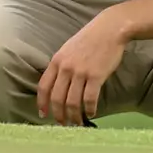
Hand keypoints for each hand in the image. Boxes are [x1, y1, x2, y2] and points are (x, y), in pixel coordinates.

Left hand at [38, 10, 127, 125]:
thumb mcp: (68, 49)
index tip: (44, 114)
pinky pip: (89, 99)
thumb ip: (61, 65)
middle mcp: (66, 68)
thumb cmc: (90, 38)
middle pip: (57, 98)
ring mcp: (81, 72)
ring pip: (72, 102)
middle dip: (59, 114)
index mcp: (56, 61)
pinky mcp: (96, 76)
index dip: (42, 103)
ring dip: (74, 116)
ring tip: (78, 122)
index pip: (44, 87)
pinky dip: (89, 109)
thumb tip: (58, 85)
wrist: (110, 29)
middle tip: (63, 123)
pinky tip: (92, 113)